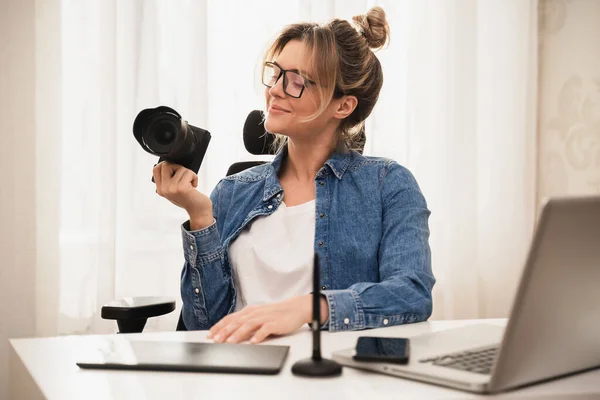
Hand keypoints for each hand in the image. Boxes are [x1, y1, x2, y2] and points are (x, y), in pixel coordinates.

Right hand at [153, 162, 212, 228]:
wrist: (199, 211)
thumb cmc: (189, 198)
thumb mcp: (174, 189)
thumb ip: (169, 179)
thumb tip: (171, 163)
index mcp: (160, 189)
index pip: (156, 169)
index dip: (166, 165)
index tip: (175, 170)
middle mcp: (164, 189)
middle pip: (166, 165)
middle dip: (178, 167)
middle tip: (184, 176)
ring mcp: (171, 188)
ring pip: (180, 168)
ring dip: (189, 174)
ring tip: (190, 183)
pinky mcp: (181, 188)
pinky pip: (188, 172)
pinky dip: (194, 177)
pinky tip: (194, 186)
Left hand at [207, 295, 328, 343]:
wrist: (295, 308)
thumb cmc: (275, 314)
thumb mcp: (258, 315)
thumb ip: (246, 322)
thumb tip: (231, 332)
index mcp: (249, 311)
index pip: (231, 318)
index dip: (219, 326)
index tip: (210, 334)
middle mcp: (255, 313)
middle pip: (237, 322)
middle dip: (225, 331)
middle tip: (215, 340)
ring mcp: (265, 317)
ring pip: (249, 325)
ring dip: (238, 334)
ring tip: (230, 342)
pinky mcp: (275, 323)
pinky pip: (266, 329)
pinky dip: (259, 335)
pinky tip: (254, 341)